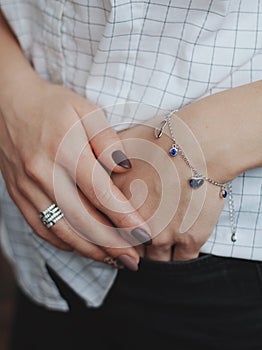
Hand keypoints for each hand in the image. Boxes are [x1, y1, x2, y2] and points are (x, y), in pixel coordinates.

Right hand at [0, 75, 151, 269]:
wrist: (8, 104)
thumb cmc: (53, 106)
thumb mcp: (86, 110)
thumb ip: (107, 140)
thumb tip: (124, 169)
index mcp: (65, 150)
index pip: (101, 194)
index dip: (125, 218)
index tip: (145, 234)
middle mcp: (44, 174)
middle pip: (83, 220)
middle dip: (112, 244)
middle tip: (134, 260)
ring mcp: (28, 188)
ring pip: (62, 230)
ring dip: (90, 250)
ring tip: (114, 260)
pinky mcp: (18, 195)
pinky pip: (41, 227)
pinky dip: (64, 243)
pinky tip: (82, 248)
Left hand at [113, 119, 224, 260]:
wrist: (198, 144)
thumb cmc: (161, 140)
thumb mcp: (119, 145)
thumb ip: (102, 160)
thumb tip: (91, 163)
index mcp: (115, 206)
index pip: (107, 232)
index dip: (114, 234)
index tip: (121, 232)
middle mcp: (134, 225)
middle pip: (130, 249)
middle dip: (134, 245)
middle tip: (142, 236)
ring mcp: (163, 235)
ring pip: (155, 259)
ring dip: (157, 252)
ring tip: (163, 239)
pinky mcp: (190, 240)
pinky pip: (182, 261)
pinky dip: (180, 256)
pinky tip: (181, 243)